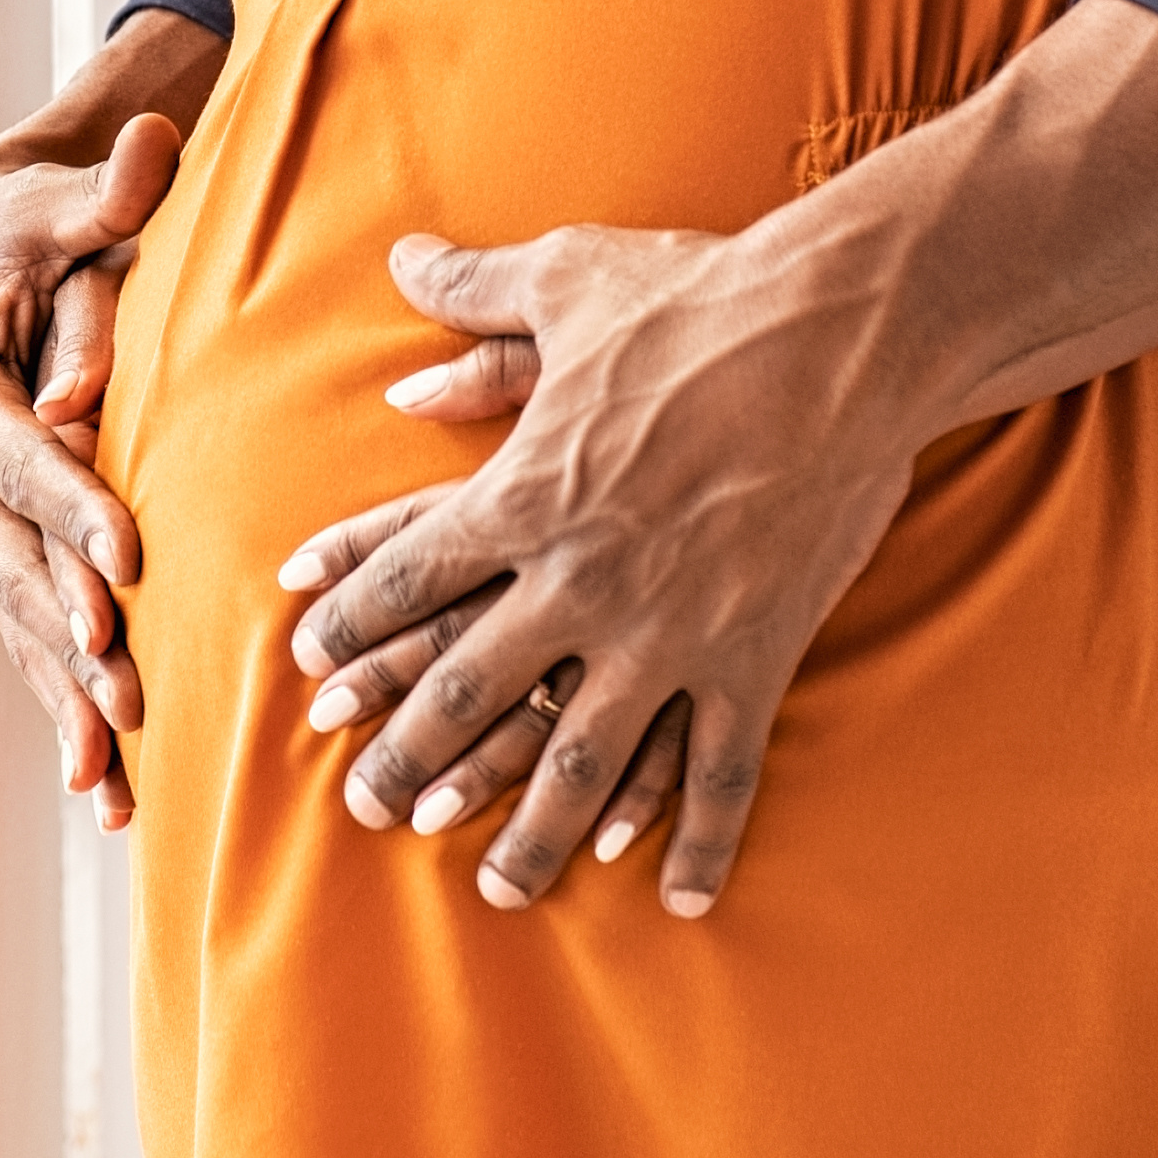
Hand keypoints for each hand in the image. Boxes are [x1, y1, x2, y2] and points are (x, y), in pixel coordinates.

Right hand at [0, 8, 222, 828]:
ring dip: (63, 703)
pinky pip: (30, 636)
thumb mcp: (50, 199)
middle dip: (68, 636)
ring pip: (19, 623)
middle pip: (15, 565)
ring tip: (109, 782)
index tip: (124, 564)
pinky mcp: (0, 549)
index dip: (69, 508)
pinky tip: (100, 787)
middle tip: (127, 694)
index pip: (20, 458)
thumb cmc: (19, 222)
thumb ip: (103, 191)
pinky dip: (62, 707)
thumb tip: (146, 159)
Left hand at [278, 215, 925, 918]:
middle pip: (468, 690)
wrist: (846, 332)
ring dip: (531, 833)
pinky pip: (717, 771)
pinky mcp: (753, 653)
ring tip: (498, 889)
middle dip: (408, 758)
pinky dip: (696, 841)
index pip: (409, 577)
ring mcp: (668, 628)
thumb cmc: (705, 297)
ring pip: (580, 761)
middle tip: (366, 810)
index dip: (353, 626)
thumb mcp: (575, 278)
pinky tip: (672, 895)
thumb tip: (401, 262)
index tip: (311, 673)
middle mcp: (580, 577)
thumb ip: (478, 290)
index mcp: (524, 493)